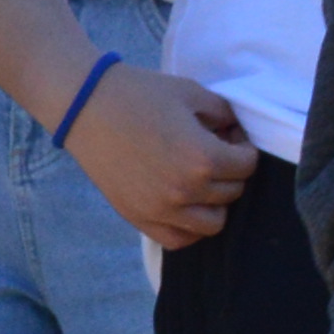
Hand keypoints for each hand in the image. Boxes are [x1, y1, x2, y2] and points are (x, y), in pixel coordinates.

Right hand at [60, 63, 259, 250]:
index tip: (230, 136)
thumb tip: (234, 131)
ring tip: (201, 182)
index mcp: (202, 158)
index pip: (247, 165)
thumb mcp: (191, 93)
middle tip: (215, 152)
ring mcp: (161, 210)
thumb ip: (223, 114)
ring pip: (213, 223)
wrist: (87, 108)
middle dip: (231, 171)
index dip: (244, 147)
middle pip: (233, 192)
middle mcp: (185, 191)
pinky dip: (189, 228)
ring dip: (215, 202)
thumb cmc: (139, 94)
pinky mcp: (139, 218)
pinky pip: (178, 240)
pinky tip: (185, 206)